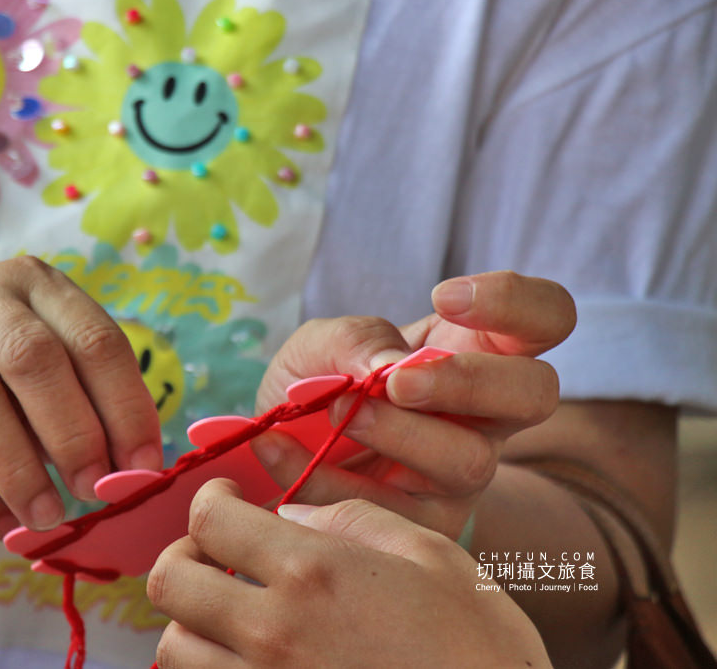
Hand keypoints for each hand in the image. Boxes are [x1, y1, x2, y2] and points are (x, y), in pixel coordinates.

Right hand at [0, 256, 161, 537]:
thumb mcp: (46, 374)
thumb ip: (87, 406)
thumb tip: (132, 470)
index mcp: (36, 284)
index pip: (95, 340)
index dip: (127, 407)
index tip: (144, 467)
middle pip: (35, 360)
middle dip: (75, 434)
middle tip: (96, 490)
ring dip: (23, 472)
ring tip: (50, 518)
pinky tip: (3, 525)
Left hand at [149, 479, 552, 667]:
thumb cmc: (480, 646)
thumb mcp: (431, 555)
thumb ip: (350, 520)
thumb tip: (285, 516)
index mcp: (312, 572)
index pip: (209, 518)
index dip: (210, 498)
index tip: (228, 500)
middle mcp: (273, 632)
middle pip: (171, 583)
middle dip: (185, 555)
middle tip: (216, 551)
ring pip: (174, 648)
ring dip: (193, 620)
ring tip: (231, 611)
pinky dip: (212, 667)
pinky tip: (248, 655)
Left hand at [250, 271, 575, 537]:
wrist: (278, 445)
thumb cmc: (319, 381)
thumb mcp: (320, 344)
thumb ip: (354, 341)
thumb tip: (388, 364)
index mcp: (477, 350)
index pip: (546, 318)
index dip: (517, 302)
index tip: (443, 296)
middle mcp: (486, 414)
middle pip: (536, 394)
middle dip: (469, 382)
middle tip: (398, 380)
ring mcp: (463, 472)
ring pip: (470, 462)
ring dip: (400, 435)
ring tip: (338, 414)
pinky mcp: (426, 526)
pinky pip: (396, 514)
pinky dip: (329, 481)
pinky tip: (278, 450)